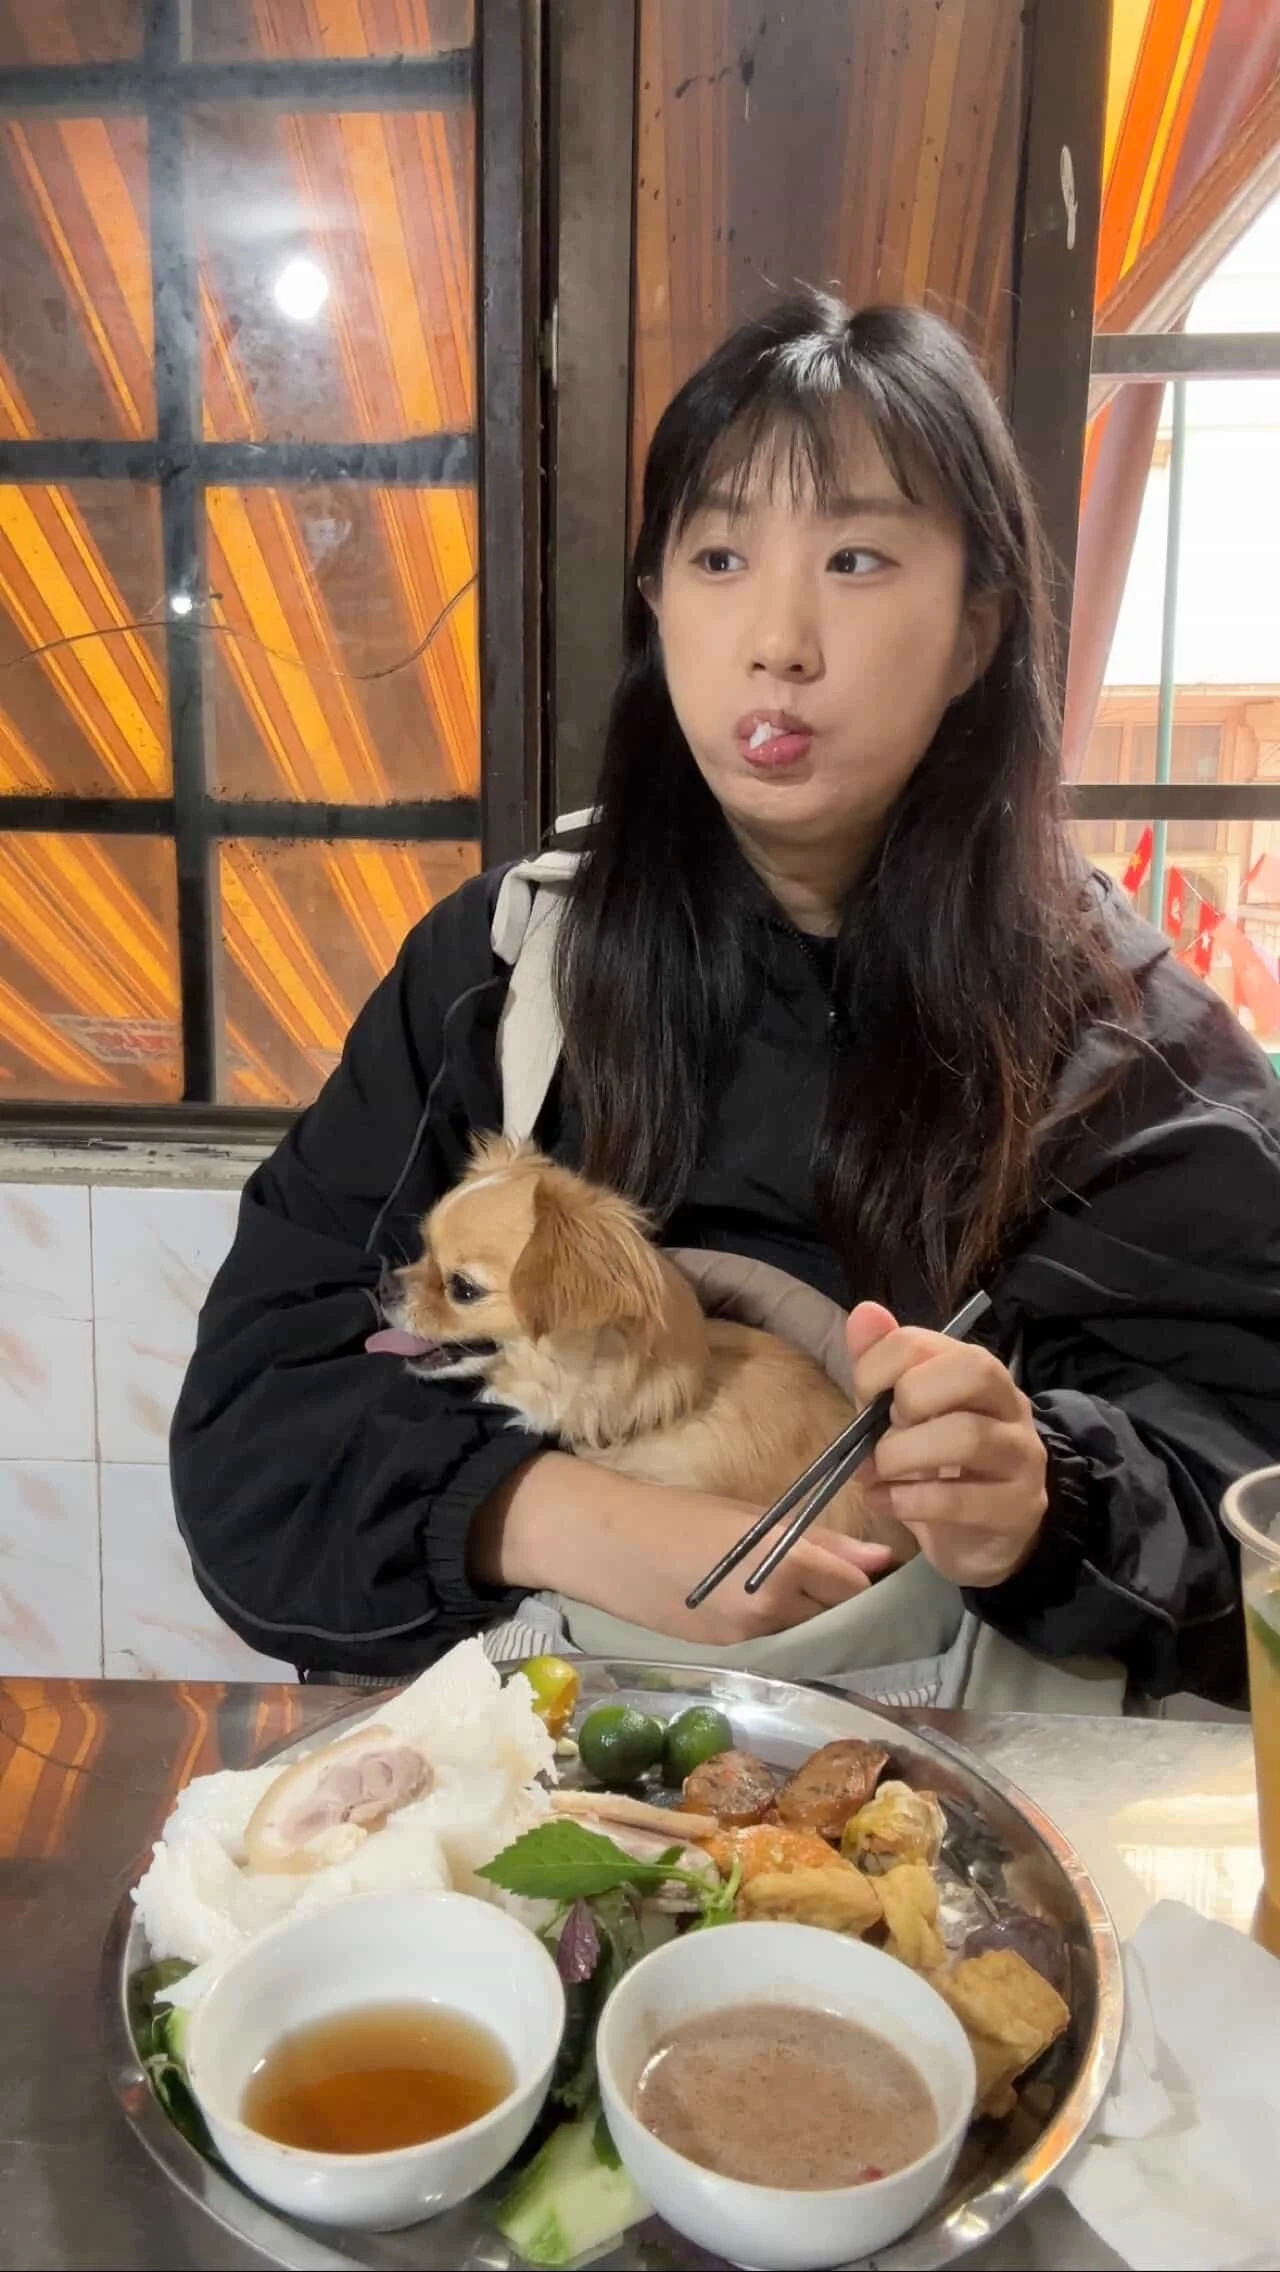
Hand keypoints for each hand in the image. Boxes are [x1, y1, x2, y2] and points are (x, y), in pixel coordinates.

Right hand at [471, 1451, 894, 1645]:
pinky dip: (788, 1634)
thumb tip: (883, 1558)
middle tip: (854, 1591)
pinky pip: (778, 1648)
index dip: (871, 1583)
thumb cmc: (682, 1516)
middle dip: (851, 1607)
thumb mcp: (755, 1518)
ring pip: (810, 1637)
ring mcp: (749, 1639)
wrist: (610, 1546)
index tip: (883, 1575)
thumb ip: (821, 1541)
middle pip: (839, 1618)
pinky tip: (780, 1617)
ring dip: (821, 1623)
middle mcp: (772, 1609)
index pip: (854, 1586)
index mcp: (783, 1563)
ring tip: (816, 1601)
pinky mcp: (729, 1656)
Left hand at [847, 1303, 1047, 1587]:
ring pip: (968, 1436)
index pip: (930, 1342)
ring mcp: (1021, 1456)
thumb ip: (881, 1366)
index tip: (862, 1398)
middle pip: (973, 1370)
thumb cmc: (937, 1467)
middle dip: (912, 1398)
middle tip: (885, 1431)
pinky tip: (883, 1502)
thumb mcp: (900, 1415)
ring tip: (878, 1473)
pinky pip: (961, 1500)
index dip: (880, 1365)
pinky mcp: (1018, 1508)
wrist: (981, 1537)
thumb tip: (865, 1312)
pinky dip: (907, 1501)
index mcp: (977, 1371)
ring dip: (904, 1455)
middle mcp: (1009, 1405)